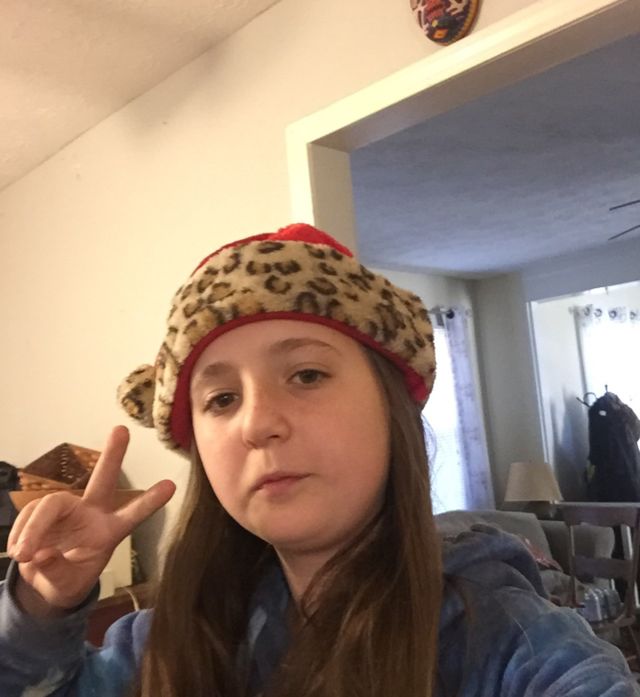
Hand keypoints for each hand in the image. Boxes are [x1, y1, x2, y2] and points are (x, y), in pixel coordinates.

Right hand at [7, 426, 175, 615]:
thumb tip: (42, 553)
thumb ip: (57, 571)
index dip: (150, 502)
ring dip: (33, 529)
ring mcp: (69, 509)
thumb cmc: (67, 581)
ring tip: (23, 555)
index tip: (171, 486)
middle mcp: (93, 513)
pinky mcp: (45, 511)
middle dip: (113, 455)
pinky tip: (18, 551)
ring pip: (50, 504)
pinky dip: (20, 533)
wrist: (44, 583)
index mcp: (109, 532)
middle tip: (122, 430)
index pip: (133, 516)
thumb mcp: (66, 586)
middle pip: (103, 479)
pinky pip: (30, 514)